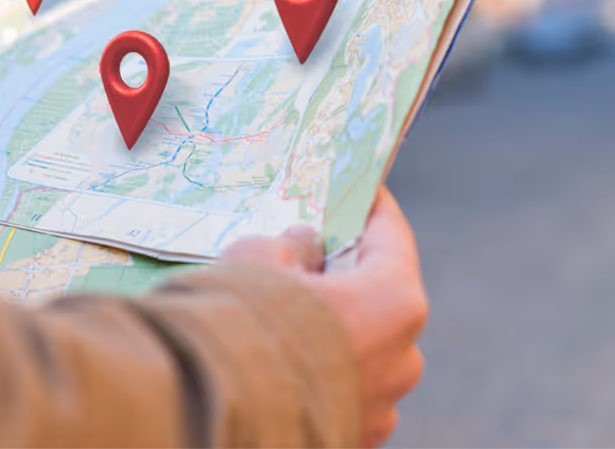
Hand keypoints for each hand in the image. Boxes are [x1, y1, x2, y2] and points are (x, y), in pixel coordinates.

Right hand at [221, 188, 427, 446]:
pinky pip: (343, 393)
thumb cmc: (243, 323)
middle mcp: (403, 358)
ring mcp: (382, 408)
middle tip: (312, 256)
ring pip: (364, 352)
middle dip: (347, 277)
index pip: (392, 236)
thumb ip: (292, 248)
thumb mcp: (259, 257)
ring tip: (285, 317)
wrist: (211, 412)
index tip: (358, 192)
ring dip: (333, 332)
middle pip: (380, 299)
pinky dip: (318, 375)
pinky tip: (280, 362)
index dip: (370, 208)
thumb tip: (304, 249)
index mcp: (394, 301)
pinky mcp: (355, 441)